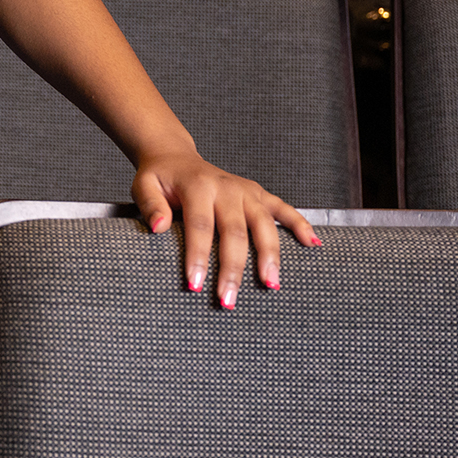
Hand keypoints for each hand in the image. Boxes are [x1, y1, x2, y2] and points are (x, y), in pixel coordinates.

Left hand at [132, 151, 320, 309]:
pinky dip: (300, 224)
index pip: (200, 226)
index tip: (195, 285)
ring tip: (271, 284)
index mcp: (197, 186)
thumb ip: (150, 205)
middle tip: (229, 299)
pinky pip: (283, 209)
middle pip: (234, 232)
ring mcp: (245, 191)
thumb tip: (159, 227)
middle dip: (232, 269)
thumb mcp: (144, 186)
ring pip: (263, 225)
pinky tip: (312, 244)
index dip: (198, 256)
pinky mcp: (258, 194)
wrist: (176, 157)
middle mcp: (226, 188)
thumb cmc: (160, 178)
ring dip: (269, 256)